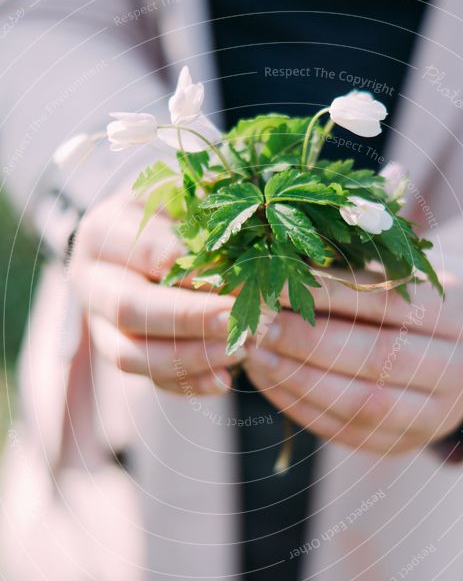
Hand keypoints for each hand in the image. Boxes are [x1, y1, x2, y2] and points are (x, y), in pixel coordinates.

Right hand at [70, 191, 242, 394]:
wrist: (148, 237)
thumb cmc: (177, 211)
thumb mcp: (188, 196)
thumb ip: (209, 211)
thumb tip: (253, 228)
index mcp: (104, 231)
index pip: (151, 254)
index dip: (201, 269)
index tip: (250, 278)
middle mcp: (91, 280)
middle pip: (130, 308)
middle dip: (191, 319)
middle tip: (243, 321)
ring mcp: (100, 323)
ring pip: (130, 355)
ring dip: (189, 357)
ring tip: (241, 351)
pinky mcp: (121, 354)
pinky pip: (149, 380)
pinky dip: (188, 385)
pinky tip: (225, 379)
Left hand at [244, 271, 462, 452]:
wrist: (454, 359)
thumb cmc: (414, 306)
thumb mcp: (400, 282)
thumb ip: (350, 280)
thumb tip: (274, 273)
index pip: (388, 303)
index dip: (327, 295)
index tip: (274, 284)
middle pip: (377, 357)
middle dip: (308, 341)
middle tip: (258, 324)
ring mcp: (436, 418)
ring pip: (360, 403)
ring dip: (297, 378)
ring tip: (254, 354)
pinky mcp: (402, 445)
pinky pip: (344, 430)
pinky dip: (298, 405)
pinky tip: (267, 381)